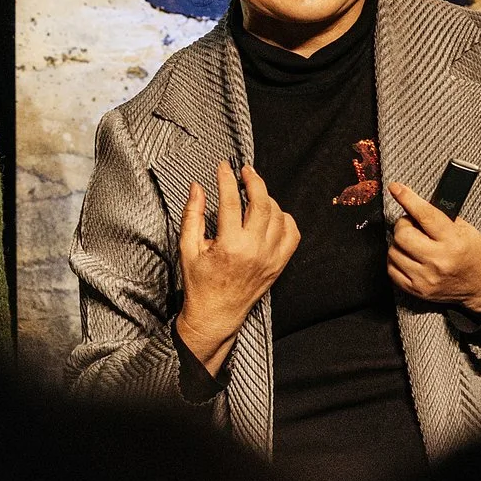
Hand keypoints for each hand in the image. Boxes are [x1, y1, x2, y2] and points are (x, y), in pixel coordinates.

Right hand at [175, 161, 298, 376]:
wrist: (217, 314)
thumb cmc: (200, 282)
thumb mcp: (187, 248)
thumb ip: (192, 215)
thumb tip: (197, 187)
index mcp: (230, 246)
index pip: (232, 201)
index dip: (227, 179)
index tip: (224, 166)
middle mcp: (254, 250)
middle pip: (262, 203)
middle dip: (254, 181)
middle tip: (245, 171)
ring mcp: (271, 258)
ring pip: (279, 216)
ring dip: (267, 199)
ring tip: (254, 194)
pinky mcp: (279, 264)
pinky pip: (292, 234)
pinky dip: (285, 219)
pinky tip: (271, 214)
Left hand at [386, 182, 480, 313]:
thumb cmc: (474, 253)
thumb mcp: (465, 229)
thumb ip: (439, 216)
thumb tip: (413, 204)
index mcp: (453, 241)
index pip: (424, 214)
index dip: (407, 198)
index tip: (396, 188)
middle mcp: (438, 260)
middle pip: (402, 234)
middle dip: (403, 225)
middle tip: (412, 226)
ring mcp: (426, 278)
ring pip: (394, 252)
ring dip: (399, 243)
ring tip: (413, 243)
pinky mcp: (418, 290)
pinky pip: (392, 270)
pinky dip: (396, 260)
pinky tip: (408, 257)